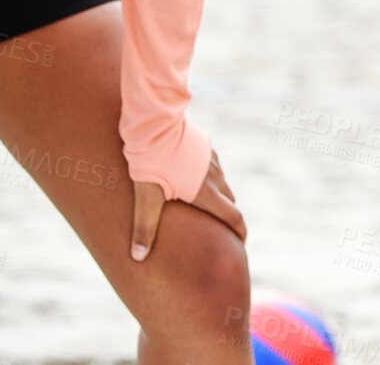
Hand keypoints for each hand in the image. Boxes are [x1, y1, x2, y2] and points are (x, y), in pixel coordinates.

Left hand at [129, 149, 245, 261]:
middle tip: (218, 230)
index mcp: (205, 193)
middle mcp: (214, 177)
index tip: (241, 246)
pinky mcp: (206, 146)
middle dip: (228, 217)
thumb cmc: (149, 161)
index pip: (233, 218)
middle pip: (230, 202)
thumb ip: (144, 228)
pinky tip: (193, 178)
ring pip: (223, 183)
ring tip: (204, 206)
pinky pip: (214, 167)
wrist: (153, 123)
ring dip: (220, 196)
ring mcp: (212, 159)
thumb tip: (138, 257)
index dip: (240, 234)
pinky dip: (211, 179)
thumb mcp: (146, 197)